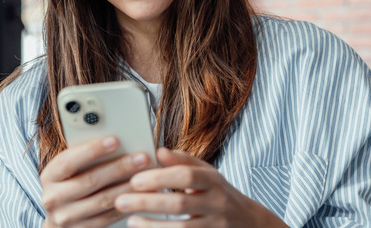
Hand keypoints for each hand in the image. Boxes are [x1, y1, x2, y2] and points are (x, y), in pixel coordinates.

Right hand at [41, 136, 152, 227]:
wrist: (59, 217)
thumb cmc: (69, 182)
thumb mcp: (69, 169)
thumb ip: (84, 156)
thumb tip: (115, 140)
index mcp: (49, 176)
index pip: (69, 160)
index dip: (92, 150)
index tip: (115, 140)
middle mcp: (54, 198)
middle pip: (90, 181)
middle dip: (119, 167)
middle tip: (141, 157)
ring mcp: (67, 217)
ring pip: (103, 200)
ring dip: (128, 186)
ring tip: (146, 175)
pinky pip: (109, 217)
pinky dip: (126, 204)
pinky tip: (140, 194)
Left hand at [114, 148, 287, 227]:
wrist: (250, 223)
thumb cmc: (218, 193)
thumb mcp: (206, 173)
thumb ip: (182, 161)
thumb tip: (158, 151)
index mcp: (213, 180)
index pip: (186, 175)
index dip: (160, 177)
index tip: (135, 179)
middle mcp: (217, 203)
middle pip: (180, 203)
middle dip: (148, 202)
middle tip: (121, 201)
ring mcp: (215, 226)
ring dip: (152, 225)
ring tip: (129, 220)